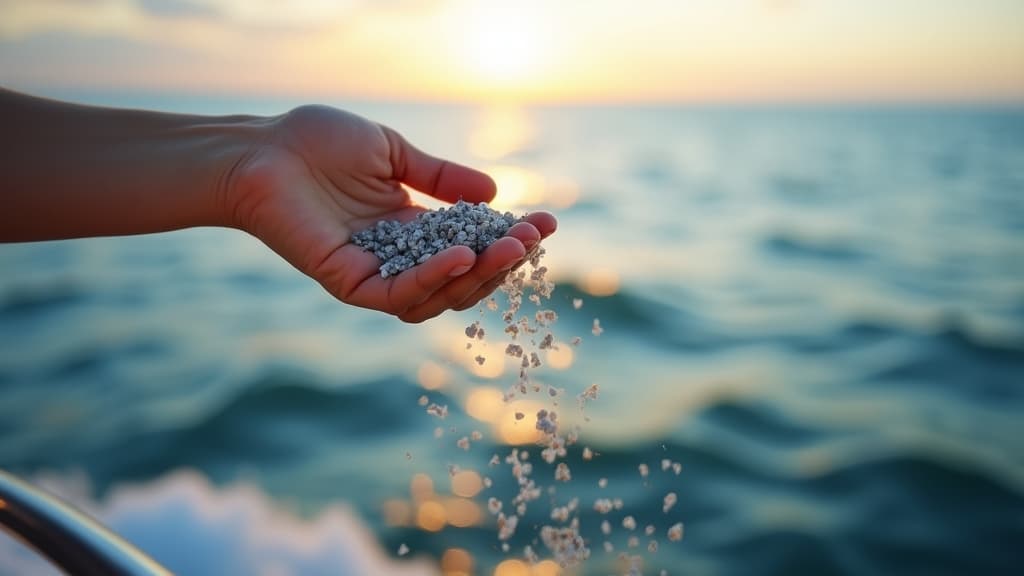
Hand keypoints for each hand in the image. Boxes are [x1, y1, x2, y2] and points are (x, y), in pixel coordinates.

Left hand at [225, 105, 555, 321]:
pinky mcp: (349, 283)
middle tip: (532, 239)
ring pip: (439, 296)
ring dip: (479, 276)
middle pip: (463, 279)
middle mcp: (397, 258)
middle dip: (502, 262)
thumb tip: (496, 192)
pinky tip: (462, 256)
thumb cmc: (317, 143)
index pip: (471, 245)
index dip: (509, 239)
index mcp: (412, 229)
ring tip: (508, 249)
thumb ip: (440, 177)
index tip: (547, 223)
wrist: (261, 149)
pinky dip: (434, 279)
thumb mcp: (394, 153)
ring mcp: (374, 275)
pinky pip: (400, 295)